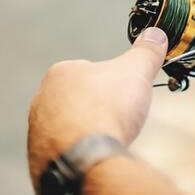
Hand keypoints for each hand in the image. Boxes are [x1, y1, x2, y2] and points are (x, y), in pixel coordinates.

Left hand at [27, 28, 167, 191]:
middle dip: (98, 110)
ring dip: (88, 134)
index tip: (124, 95)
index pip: (88, 72)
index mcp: (60, 74)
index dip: (111, 84)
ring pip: (70, 129)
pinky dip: (80, 156)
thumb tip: (156, 35)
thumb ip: (146, 52)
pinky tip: (95, 158)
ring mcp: (38, 132)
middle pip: (78, 102)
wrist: (85, 158)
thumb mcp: (136, 72)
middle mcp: (42, 101)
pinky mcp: (40, 159)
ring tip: (108, 141)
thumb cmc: (105, 110)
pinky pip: (64, 154)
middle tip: (118, 119)